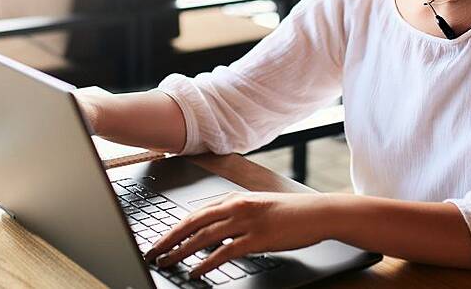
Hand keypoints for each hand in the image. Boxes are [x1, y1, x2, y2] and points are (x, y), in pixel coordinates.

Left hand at [143, 192, 331, 277]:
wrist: (317, 213)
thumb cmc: (289, 212)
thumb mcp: (257, 208)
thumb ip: (234, 216)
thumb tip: (214, 233)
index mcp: (234, 199)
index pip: (196, 213)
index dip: (175, 228)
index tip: (161, 239)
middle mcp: (236, 207)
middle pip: (193, 223)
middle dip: (170, 239)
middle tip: (153, 252)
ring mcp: (246, 222)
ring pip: (204, 237)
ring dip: (182, 251)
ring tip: (168, 262)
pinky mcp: (257, 238)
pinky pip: (224, 252)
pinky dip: (206, 263)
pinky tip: (196, 272)